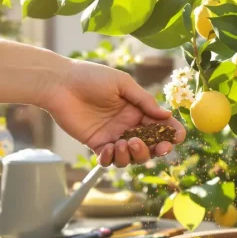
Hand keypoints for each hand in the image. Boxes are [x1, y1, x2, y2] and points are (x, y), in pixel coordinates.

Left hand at [40, 60, 185, 166]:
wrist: (60, 83)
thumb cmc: (91, 77)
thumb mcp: (122, 84)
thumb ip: (144, 101)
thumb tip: (166, 115)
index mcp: (138, 109)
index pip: (160, 125)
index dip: (171, 133)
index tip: (176, 137)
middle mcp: (128, 125)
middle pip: (150, 146)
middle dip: (155, 149)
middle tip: (154, 146)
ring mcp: (113, 136)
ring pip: (131, 157)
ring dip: (133, 155)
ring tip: (124, 143)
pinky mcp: (96, 144)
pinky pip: (109, 160)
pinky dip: (112, 159)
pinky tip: (109, 150)